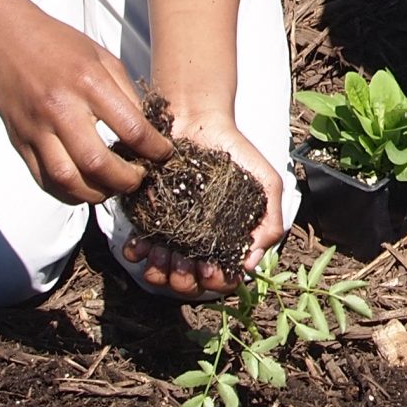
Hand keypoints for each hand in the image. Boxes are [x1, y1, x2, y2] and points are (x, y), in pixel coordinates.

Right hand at [0, 11, 165, 207]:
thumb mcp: (103, 58)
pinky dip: (69, 192)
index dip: (155, 149)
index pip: (131, 129)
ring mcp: (36, 129)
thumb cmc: (59, 45)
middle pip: (98, 164)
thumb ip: (126, 95)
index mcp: (88, 83)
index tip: (164, 154)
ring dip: (97, 194)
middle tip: (140, 177)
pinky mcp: (20, 142)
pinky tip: (87, 187)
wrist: (6, 39)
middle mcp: (60, 108)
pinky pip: (44, 180)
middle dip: (128, 180)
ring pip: (68, 180)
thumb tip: (147, 131)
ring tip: (114, 187)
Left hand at [122, 106, 285, 295]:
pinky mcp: (147, 218)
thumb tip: (249, 263)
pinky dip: (137, 254)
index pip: (221, 278)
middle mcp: (199, 242)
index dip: (215, 281)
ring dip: (159, 273)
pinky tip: (141, 246)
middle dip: (184, 281)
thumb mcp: (266, 183)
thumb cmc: (236, 152)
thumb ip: (270, 221)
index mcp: (227, 239)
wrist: (198, 122)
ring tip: (162, 254)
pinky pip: (138, 249)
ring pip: (161, 273)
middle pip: (188, 283)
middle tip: (185, 263)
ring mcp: (172, 232)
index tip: (211, 267)